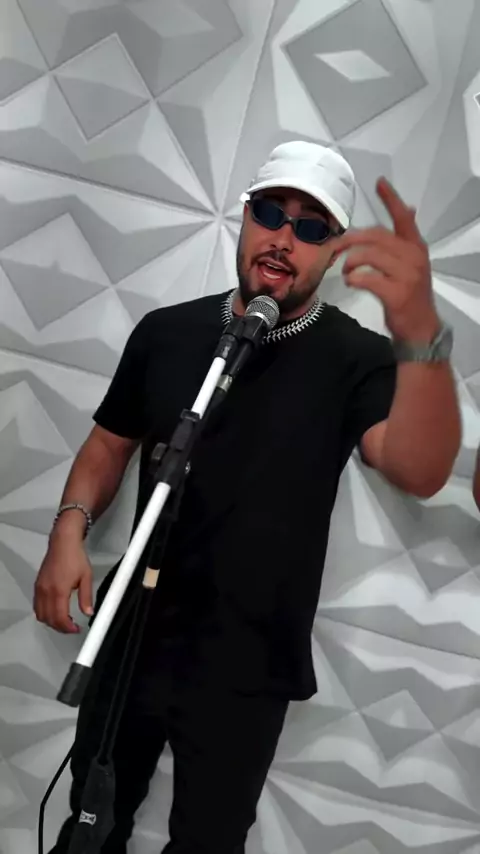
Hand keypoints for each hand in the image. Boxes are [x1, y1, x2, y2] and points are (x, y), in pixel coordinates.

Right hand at [34, 537, 93, 632]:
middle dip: (60, 627)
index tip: (75, 629)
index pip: (59, 618)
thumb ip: (86, 597)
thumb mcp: (86, 577)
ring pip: (40, 614)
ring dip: (51, 621)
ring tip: (64, 620)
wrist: (63, 542)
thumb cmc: (75, 557)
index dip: (67, 628)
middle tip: (71, 627)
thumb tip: (88, 612)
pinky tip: (55, 610)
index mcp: (59, 591)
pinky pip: (37, 605)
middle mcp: (46, 591)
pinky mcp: (38, 585)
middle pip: (48, 619)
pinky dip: (44, 613)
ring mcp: (40, 588)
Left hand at [333, 177, 439, 341]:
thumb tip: (408, 209)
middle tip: (336, 247)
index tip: (379, 183)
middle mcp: (413, 256)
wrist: (420, 328)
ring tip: (346, 270)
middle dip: (351, 239)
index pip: (403, 218)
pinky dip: (354, 278)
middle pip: (376, 236)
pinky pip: (368, 278)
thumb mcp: (412, 263)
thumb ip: (405, 239)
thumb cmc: (410, 294)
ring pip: (369, 255)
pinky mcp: (396, 293)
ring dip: (350, 261)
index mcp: (416, 247)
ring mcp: (406, 275)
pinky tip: (351, 282)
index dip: (390, 199)